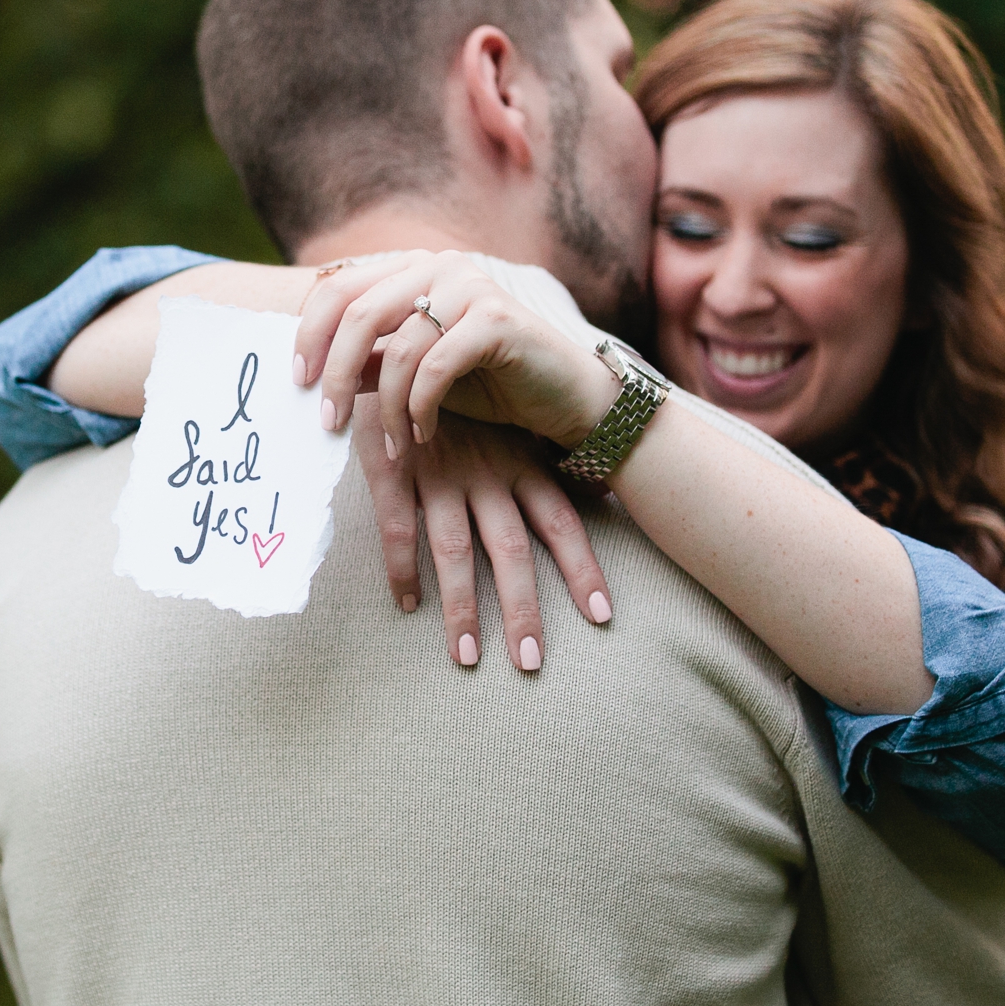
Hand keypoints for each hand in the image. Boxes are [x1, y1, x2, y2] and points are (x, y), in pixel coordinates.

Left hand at [296, 250, 618, 452]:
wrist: (560, 396)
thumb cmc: (487, 384)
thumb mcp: (414, 374)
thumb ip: (370, 364)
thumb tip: (312, 375)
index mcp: (412, 268)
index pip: (338, 288)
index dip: (308, 335)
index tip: (298, 383)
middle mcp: (438, 266)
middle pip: (357, 313)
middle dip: (335, 375)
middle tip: (329, 421)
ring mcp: (470, 286)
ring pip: (397, 349)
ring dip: (387, 409)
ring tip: (394, 445)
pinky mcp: (497, 318)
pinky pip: (435, 367)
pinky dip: (420, 409)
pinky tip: (422, 435)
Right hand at [354, 403, 614, 673]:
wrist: (400, 342)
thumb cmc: (458, 393)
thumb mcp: (509, 421)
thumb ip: (544, 459)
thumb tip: (608, 490)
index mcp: (519, 462)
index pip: (561, 522)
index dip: (582, 569)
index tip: (601, 615)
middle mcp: (487, 473)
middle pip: (513, 552)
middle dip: (524, 610)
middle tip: (531, 663)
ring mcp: (441, 474)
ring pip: (458, 552)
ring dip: (463, 608)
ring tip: (468, 658)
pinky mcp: (396, 470)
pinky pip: (399, 529)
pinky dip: (403, 569)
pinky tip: (407, 605)